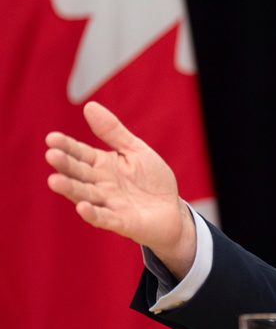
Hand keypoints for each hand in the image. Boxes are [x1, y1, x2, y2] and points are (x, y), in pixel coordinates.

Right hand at [45, 101, 195, 278]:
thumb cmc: (151, 180)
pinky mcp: (122, 222)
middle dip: (65, 166)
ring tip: (55, 181)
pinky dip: (94, 214)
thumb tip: (89, 105)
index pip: (80, 153)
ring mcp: (110, 204)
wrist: (172, 210)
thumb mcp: (135, 150)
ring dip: (71, 189)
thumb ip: (113, 132)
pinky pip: (105, 218)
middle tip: (51, 155)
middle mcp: (101, 185)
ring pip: (86, 195)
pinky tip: (82, 207)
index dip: (67, 146)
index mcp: (103, 165)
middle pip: (79, 174)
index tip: (52, 138)